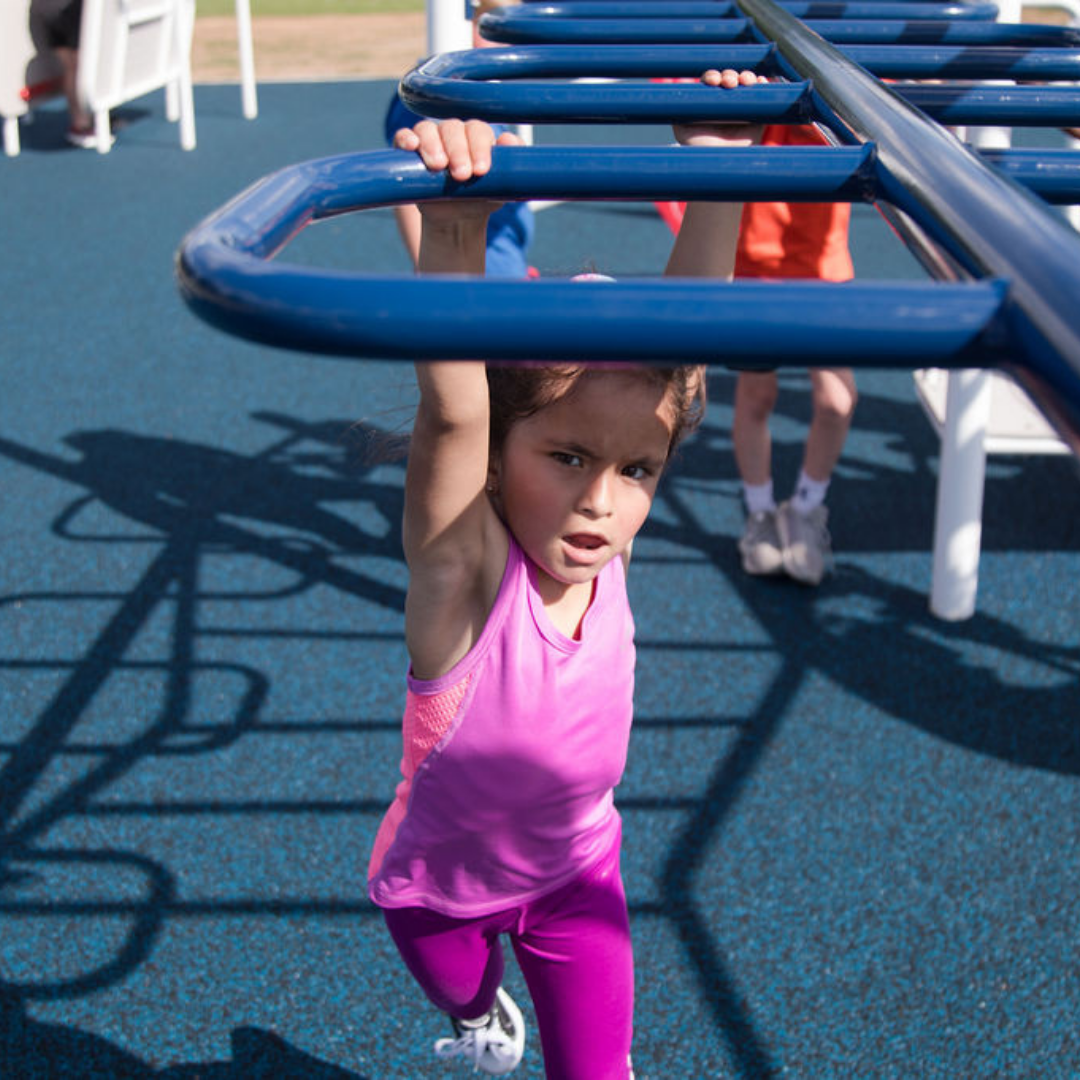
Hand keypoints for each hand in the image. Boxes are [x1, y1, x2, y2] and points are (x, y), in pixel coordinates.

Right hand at [394, 118, 522, 226]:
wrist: (457, 220)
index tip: (481, 171)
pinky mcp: (408, 153)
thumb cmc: (481, 199)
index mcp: (476, 137)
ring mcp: (429, 140)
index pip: (477, 131)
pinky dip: (406, 138)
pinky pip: (403, 137)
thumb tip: (509, 140)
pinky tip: (411, 146)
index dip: (479, 147)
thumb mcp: (500, 187)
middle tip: (462, 175)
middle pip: (453, 128)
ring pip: (427, 130)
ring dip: (432, 145)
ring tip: (438, 166)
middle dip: (458, 150)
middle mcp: (453, 133)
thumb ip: (510, 165)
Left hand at [673, 68, 767, 147]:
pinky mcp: (758, 112)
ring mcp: (743, 104)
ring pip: (747, 82)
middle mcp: (727, 98)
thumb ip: (678, 112)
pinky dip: (765, 84)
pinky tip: (762, 83)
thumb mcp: (682, 129)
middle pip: (730, 77)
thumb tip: (670, 95)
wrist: (718, 164)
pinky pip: (764, 94)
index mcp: (709, 98)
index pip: (711, 80)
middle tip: (729, 82)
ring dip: (747, 77)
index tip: (712, 81)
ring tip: (746, 81)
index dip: (712, 76)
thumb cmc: (698, 148)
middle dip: (730, 75)